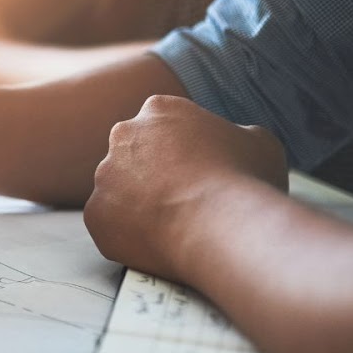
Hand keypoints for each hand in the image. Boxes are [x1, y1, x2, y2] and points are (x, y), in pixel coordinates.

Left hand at [85, 95, 288, 279]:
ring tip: (173, 224)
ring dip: (137, 204)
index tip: (197, 170)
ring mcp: (103, 176)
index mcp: (160, 110)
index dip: (181, 149)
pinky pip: (108, 224)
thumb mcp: (258, 141)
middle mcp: (122, 137)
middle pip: (134, 154)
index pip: (163, 125)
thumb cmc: (244, 180)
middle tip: (181, 198)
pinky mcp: (94, 215)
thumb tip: (231, 143)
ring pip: (118, 190)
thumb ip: (234, 135)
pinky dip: (127, 234)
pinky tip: (156, 242)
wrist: (221, 226)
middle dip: (152, 173)